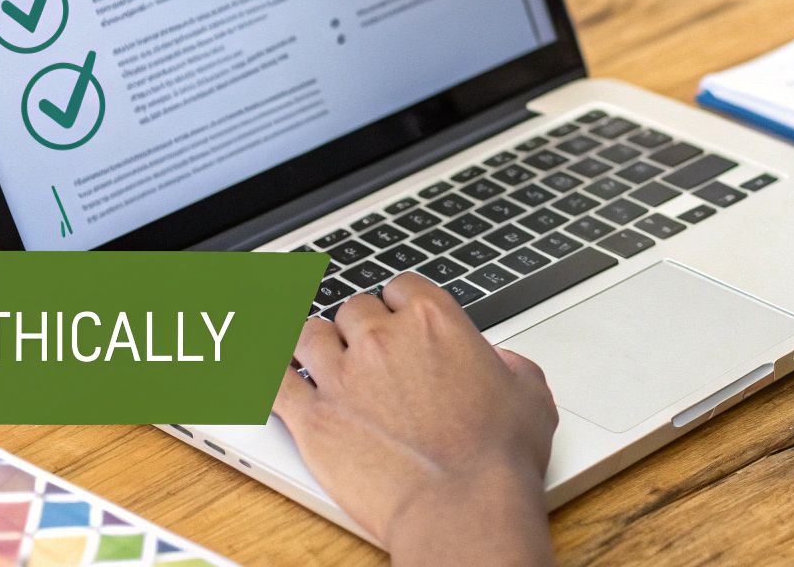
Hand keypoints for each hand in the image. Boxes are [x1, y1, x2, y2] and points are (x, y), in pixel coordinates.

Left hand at [272, 274, 557, 565]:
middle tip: (369, 354)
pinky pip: (273, 381)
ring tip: (319, 358)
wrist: (464, 507)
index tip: (398, 319)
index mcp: (434, 322)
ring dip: (315, 345)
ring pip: (309, 335)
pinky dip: (265, 373)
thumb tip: (501, 363)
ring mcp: (342, 376)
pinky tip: (264, 371)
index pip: (401, 287)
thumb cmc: (498, 458)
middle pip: (353, 309)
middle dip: (360, 329)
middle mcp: (383, 339)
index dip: (398, 304)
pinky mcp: (313, 417)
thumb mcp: (530, 395)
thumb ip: (511, 365)